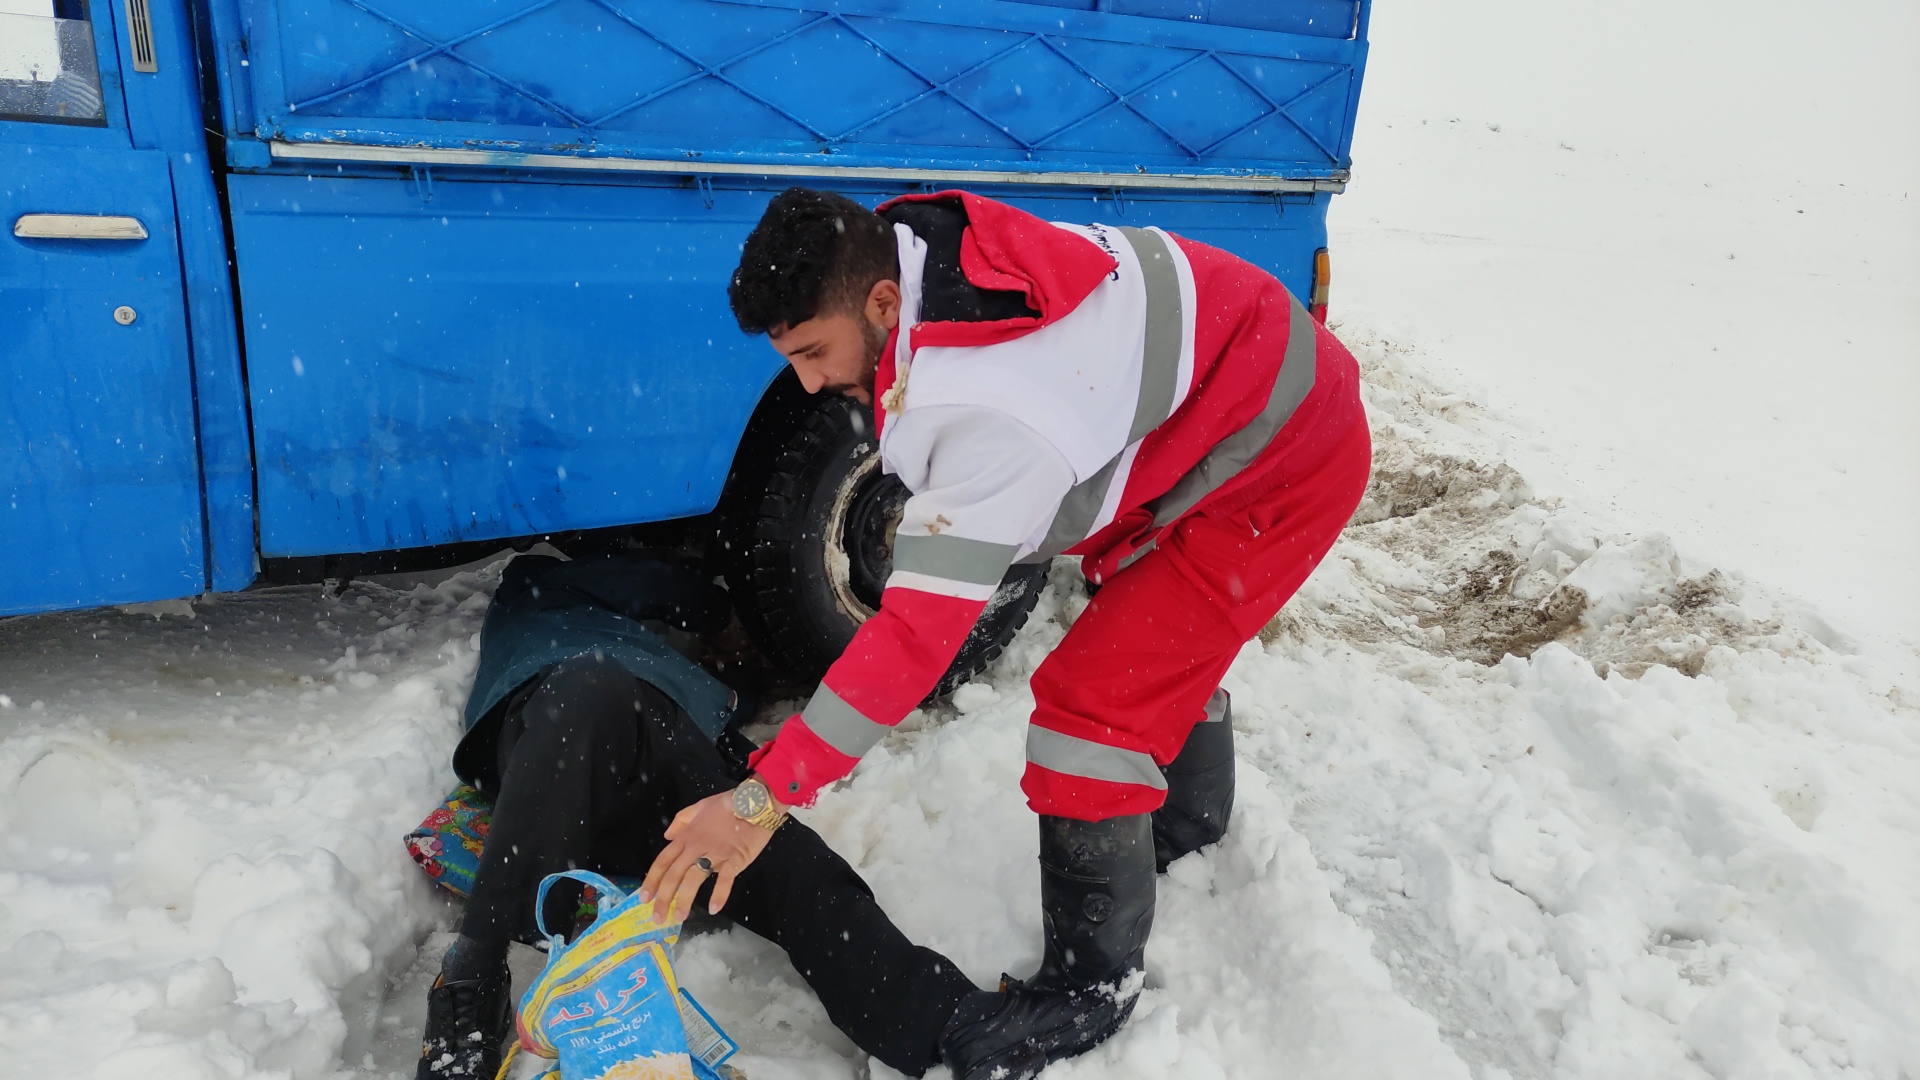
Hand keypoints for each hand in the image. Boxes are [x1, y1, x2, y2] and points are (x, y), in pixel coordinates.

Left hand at [639, 789, 781, 921]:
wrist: (755, 803)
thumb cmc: (728, 804)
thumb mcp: (700, 806)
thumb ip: (681, 820)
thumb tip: (668, 835)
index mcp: (687, 836)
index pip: (663, 861)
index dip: (652, 880)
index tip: (644, 897)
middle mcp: (696, 847)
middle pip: (674, 875)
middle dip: (663, 898)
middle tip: (657, 918)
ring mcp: (714, 854)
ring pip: (693, 880)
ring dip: (684, 901)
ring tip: (679, 917)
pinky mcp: (733, 860)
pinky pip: (724, 880)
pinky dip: (719, 895)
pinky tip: (714, 908)